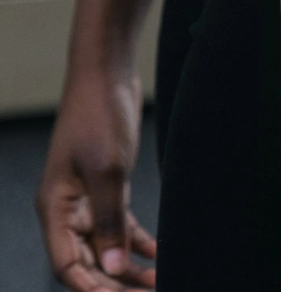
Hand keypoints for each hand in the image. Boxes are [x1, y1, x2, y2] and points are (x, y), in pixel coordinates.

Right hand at [36, 70, 156, 290]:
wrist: (106, 75)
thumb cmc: (99, 116)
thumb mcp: (108, 171)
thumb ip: (110, 221)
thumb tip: (114, 270)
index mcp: (55, 209)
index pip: (69, 266)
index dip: (94, 289)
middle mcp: (67, 210)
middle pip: (88, 262)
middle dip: (116, 284)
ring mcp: (88, 198)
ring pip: (107, 247)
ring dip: (130, 267)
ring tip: (160, 283)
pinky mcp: (109, 185)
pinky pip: (120, 226)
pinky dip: (138, 242)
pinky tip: (159, 255)